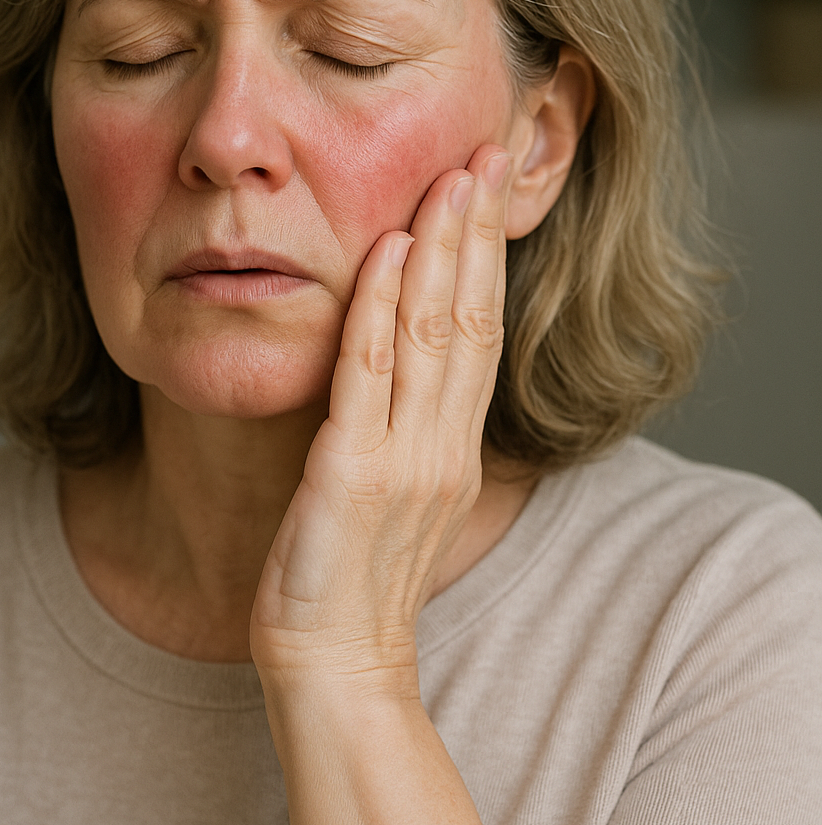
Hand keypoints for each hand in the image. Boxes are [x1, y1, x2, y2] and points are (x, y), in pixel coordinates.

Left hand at [250, 142, 511, 689]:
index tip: (488, 194)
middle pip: (472, 319)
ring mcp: (403, 459)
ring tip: (453, 179)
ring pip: (434, 334)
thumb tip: (403, 380)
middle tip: (487, 155)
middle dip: (478, 233)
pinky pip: (369, 377)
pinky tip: (390, 254)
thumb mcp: (396, 504)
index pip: (481, 335)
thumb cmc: (353, 588)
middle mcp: (441, 447)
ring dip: (443, 250)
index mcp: (451, 451)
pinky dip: (382, 310)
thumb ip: (406, 437)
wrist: (336, 669)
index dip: (487, 260)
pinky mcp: (351, 476)